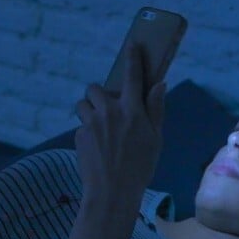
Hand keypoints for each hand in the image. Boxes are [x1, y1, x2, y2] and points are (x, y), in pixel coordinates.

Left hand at [71, 43, 166, 212]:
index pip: (132, 76)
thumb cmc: (140, 167)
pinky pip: (81, 126)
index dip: (132, 57)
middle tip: (108, 108)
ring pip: (83, 104)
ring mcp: (91, 124)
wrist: (112, 192)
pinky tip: (97, 148)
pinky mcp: (79, 136)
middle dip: (100, 94)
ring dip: (89, 110)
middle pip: (96, 87)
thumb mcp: (156, 138)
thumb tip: (159, 85)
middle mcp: (110, 112)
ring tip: (100, 127)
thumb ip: (155, 109)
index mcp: (132, 110)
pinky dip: (87, 132)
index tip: (132, 45)